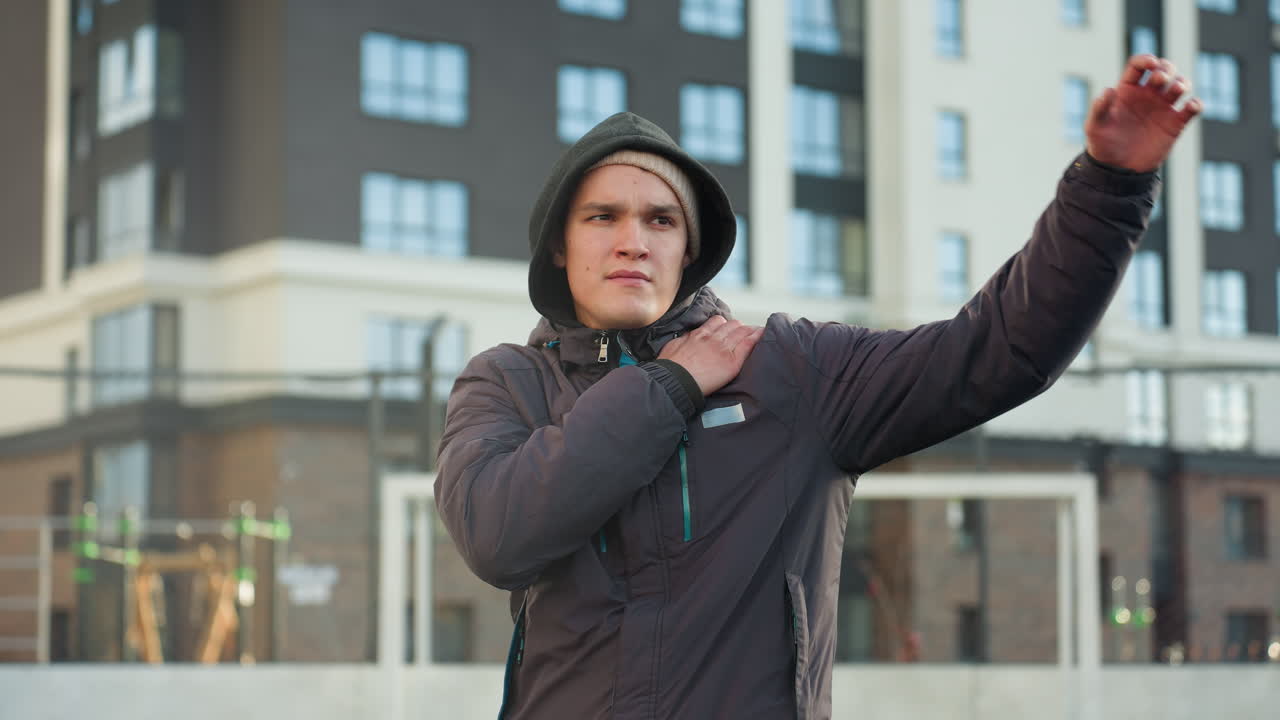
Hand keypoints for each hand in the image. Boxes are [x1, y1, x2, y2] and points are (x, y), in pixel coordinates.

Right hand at [659, 315, 763, 395]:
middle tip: (743, 334)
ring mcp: (723, 349)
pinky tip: (763, 334)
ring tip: (758, 332)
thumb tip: (691, 335)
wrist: (674, 382)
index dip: (725, 325)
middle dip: (739, 328)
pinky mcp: (731, 362)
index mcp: (699, 334)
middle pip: (732, 325)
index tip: (727, 329)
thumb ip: (685, 338)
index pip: (717, 322)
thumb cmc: (669, 368)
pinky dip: (756, 337)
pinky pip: (748, 344)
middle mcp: (713, 338)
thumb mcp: (673, 346)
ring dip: (750, 330)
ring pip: (742, 332)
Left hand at [1085, 55, 1202, 172]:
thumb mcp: (1094, 127)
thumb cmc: (1102, 146)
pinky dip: (1196, 104)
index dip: (1146, 60)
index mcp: (1127, 90)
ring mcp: (1163, 108)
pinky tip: (1191, 106)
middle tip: (1160, 79)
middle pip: (1163, 70)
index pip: (1139, 65)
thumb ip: (1099, 108)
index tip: (1151, 63)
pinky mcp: (1175, 123)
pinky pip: (1192, 109)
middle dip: (1166, 69)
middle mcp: (1147, 95)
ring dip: (1182, 82)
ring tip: (1176, 89)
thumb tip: (1108, 90)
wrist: (1118, 170)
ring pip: (1180, 85)